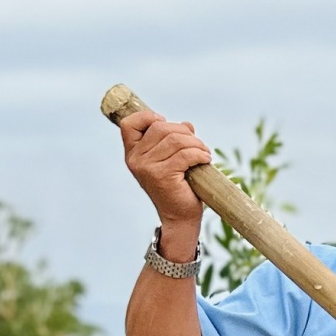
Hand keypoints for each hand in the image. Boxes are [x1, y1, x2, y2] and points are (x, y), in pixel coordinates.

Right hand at [118, 109, 211, 244]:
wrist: (179, 218)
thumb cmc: (177, 188)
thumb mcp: (170, 160)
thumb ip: (172, 140)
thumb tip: (187, 124)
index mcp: (133, 153)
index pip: (129, 124)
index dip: (148, 117)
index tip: (166, 122)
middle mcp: (136, 159)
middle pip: (160, 128)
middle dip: (184, 132)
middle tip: (198, 145)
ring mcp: (147, 167)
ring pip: (175, 140)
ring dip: (196, 144)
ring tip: (205, 154)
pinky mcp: (162, 175)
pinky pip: (185, 154)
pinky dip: (200, 154)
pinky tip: (206, 160)